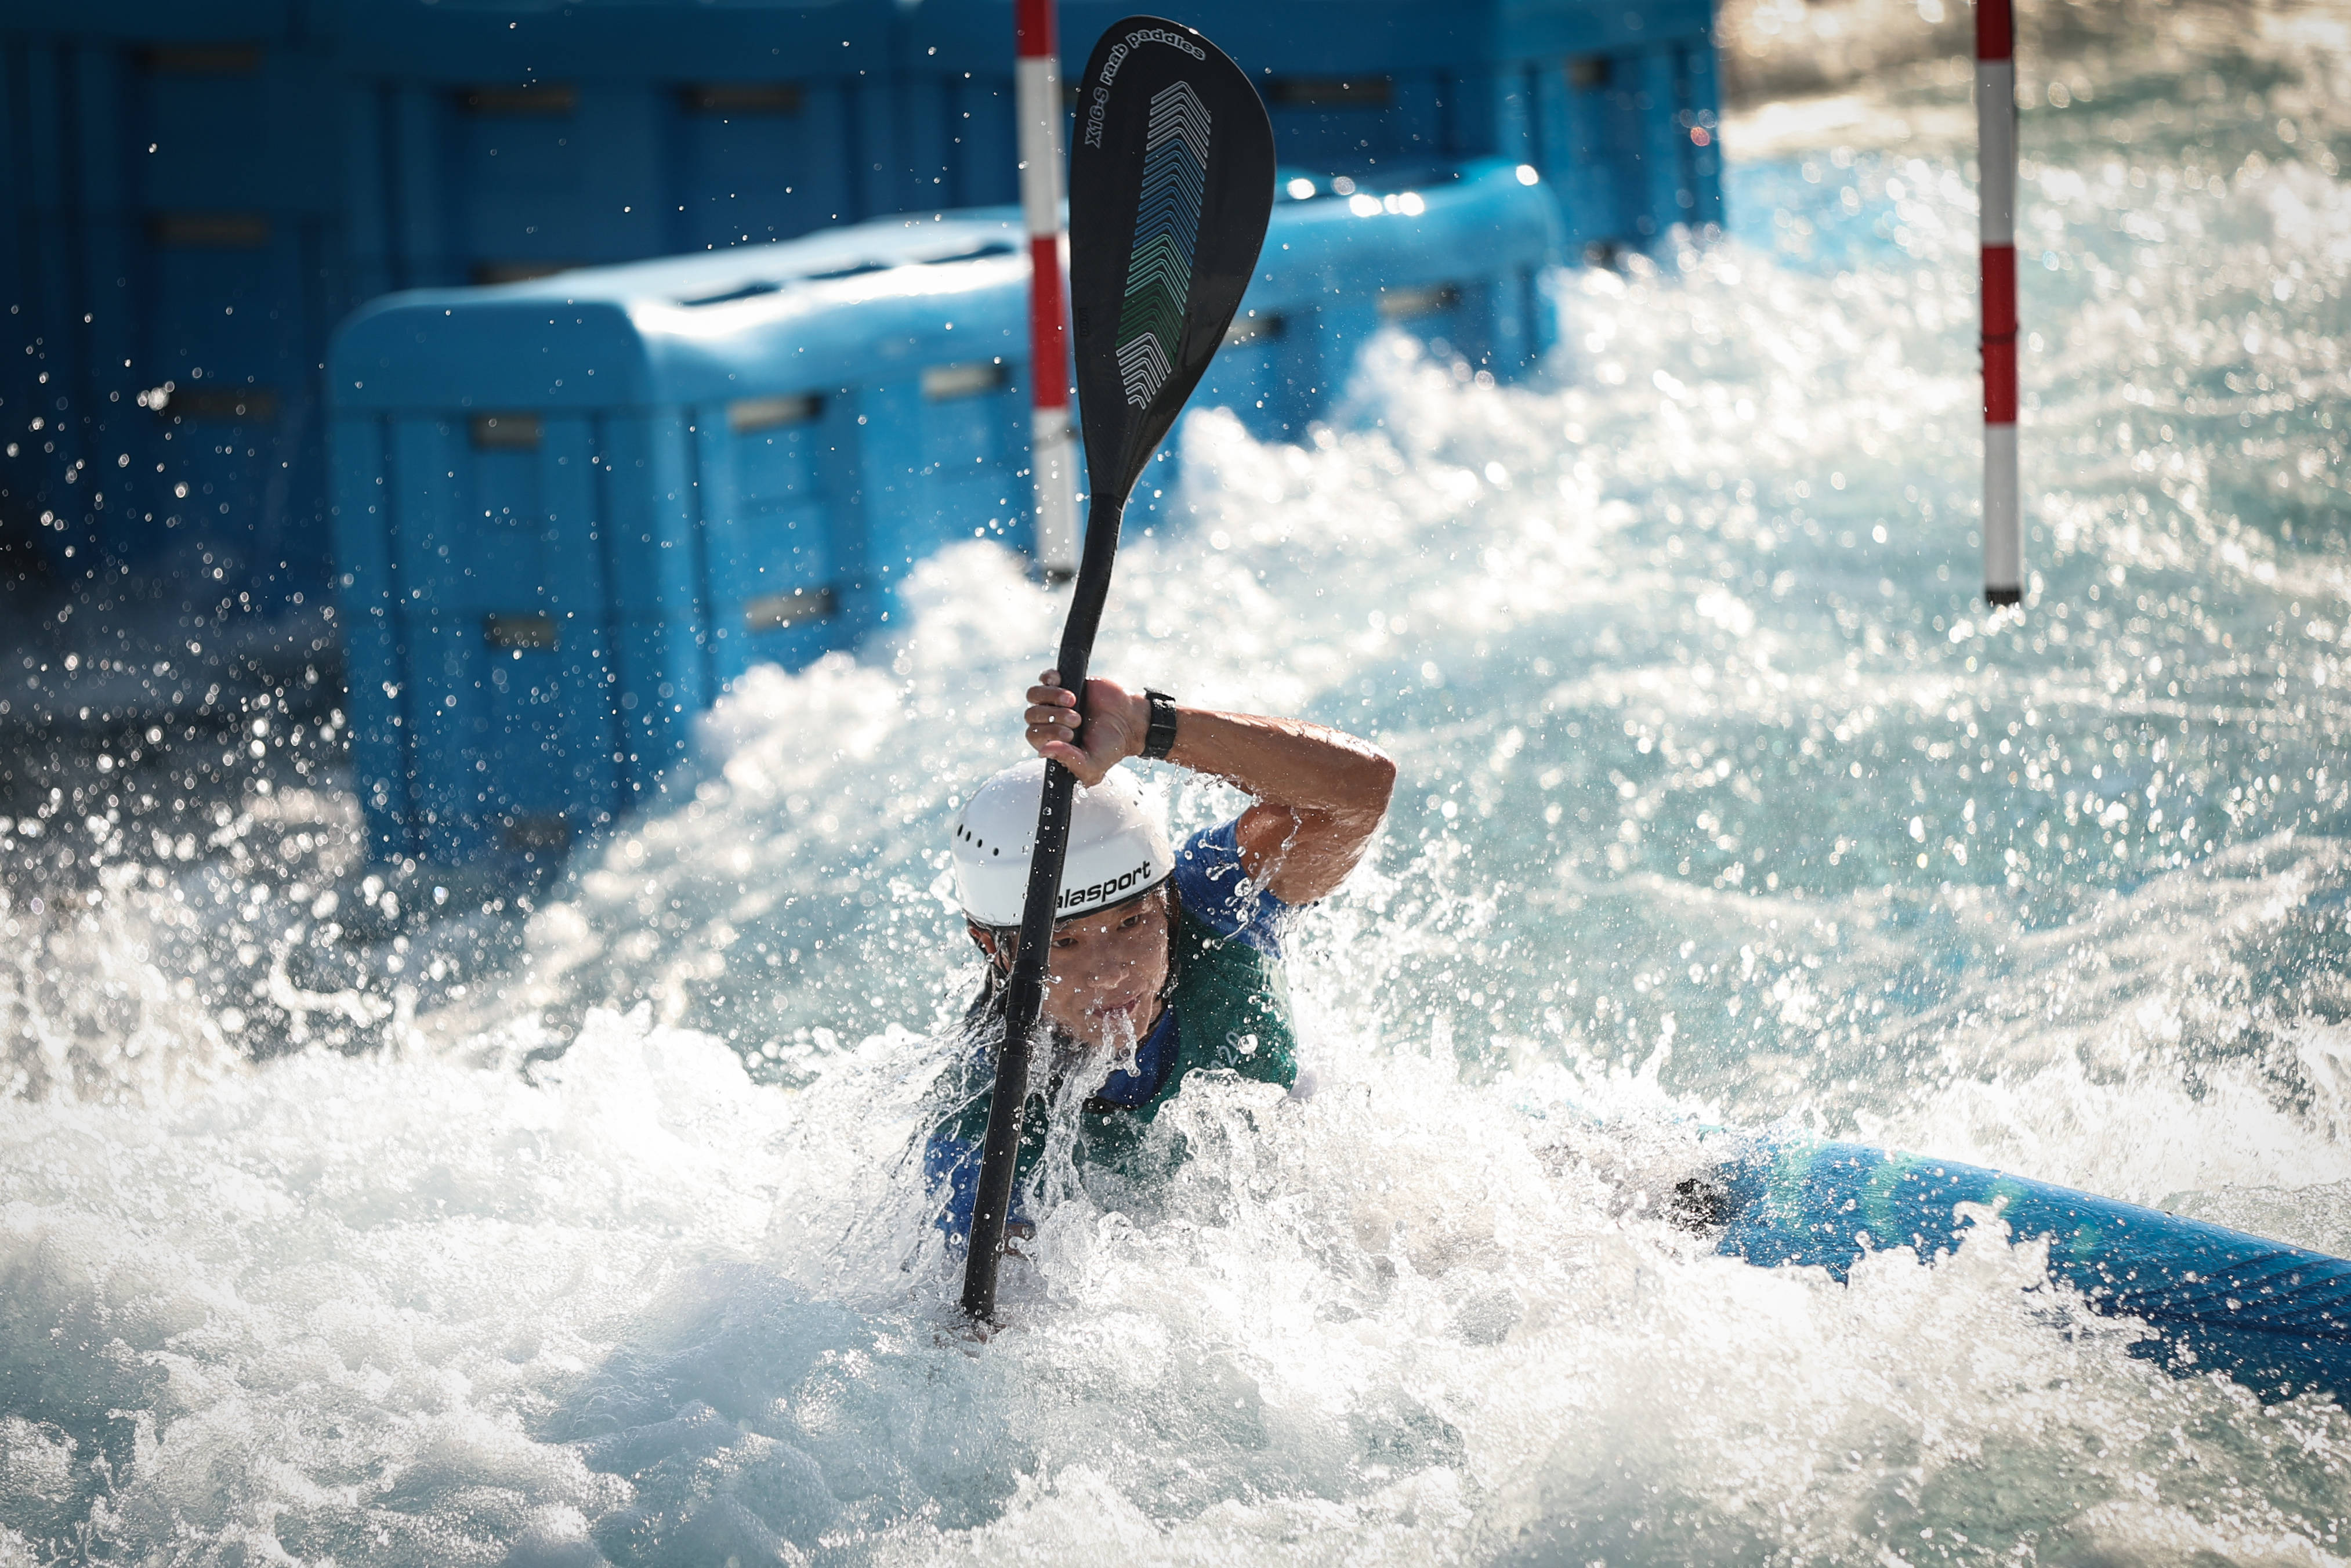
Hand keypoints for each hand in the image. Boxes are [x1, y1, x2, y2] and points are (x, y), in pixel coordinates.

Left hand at [1024, 670, 1148, 786]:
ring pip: (1034, 695)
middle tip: (1077, 720)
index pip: (1033, 735)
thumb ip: (1069, 761)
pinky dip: (1049, 678)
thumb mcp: (1093, 765)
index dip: (1048, 733)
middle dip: (1054, 716)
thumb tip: (1043, 751)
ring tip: (1073, 700)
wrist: (1130, 722)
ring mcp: (1055, 702)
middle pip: (1031, 714)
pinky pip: (1045, 677)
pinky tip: (1062, 682)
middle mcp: (1049, 722)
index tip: (1071, 735)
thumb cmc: (1110, 746)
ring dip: (1051, 696)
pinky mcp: (1065, 683)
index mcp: (1051, 742)